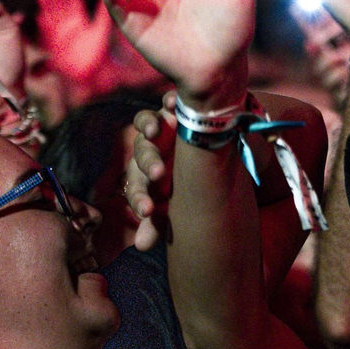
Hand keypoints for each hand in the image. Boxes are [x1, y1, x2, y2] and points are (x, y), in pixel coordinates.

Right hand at [36, 0, 114, 86]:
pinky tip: (40, 17)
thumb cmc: (101, 54)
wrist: (95, 75)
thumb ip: (103, 14)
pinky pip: (48, 35)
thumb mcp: (102, 30)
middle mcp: (69, 28)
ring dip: (47, 6)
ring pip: (52, 17)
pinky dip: (45, 27)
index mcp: (81, 22)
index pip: (74, 1)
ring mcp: (60, 37)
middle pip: (60, 6)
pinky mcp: (55, 48)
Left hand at [124, 92, 176, 251]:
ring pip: (145, 123)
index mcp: (145, 179)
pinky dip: (168, 100)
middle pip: (141, 155)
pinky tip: (173, 101)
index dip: (139, 198)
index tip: (147, 212)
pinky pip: (166, 102)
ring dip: (148, 126)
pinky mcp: (174, 110)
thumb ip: (158, 223)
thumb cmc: (190, 188)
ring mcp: (159, 128)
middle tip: (159, 175)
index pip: (135, 188)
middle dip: (148, 164)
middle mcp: (149, 151)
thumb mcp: (176, 207)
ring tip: (154, 129)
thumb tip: (140, 248)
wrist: (214, 158)